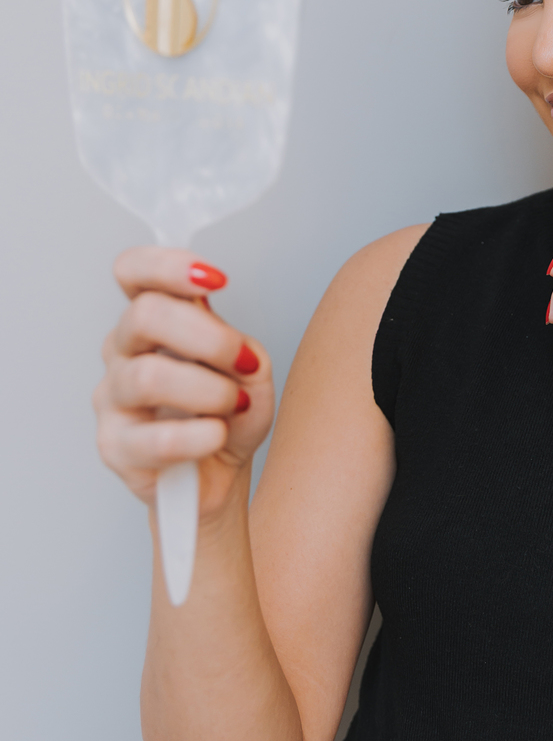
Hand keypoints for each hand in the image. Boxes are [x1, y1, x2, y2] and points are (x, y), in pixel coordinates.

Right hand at [94, 248, 273, 520]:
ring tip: (235, 405)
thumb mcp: (252, 370)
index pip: (134, 272)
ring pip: (148, 377)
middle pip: (143, 315)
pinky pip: (154, 438)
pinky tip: (217, 436)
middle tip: (243, 360)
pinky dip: (199, 436)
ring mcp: (113, 398)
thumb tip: (231, 348)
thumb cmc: (230, 413)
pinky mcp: (114, 446)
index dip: (168, 266)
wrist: (219, 474)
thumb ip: (241, 347)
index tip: (216, 280)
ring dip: (208, 391)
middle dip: (207, 336)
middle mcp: (124, 350)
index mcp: (153, 319)